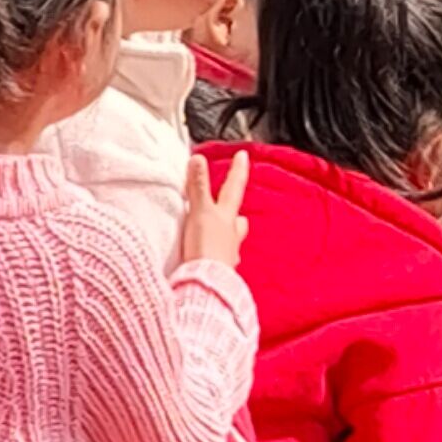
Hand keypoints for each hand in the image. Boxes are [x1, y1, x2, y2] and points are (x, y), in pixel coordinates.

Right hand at [177, 146, 249, 270]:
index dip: (238, 170)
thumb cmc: (206, 249)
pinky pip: (218, 258)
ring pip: (230, 240)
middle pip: (237, 219)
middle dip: (234, 212)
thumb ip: (198, 186)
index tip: (243, 156)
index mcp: (227, 216)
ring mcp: (226, 255)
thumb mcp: (200, 212)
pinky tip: (207, 257)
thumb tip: (199, 159)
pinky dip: (214, 255)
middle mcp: (231, 235)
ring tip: (217, 232)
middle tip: (233, 208)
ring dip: (225, 234)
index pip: (234, 187)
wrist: (206, 285)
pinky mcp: (216, 271)